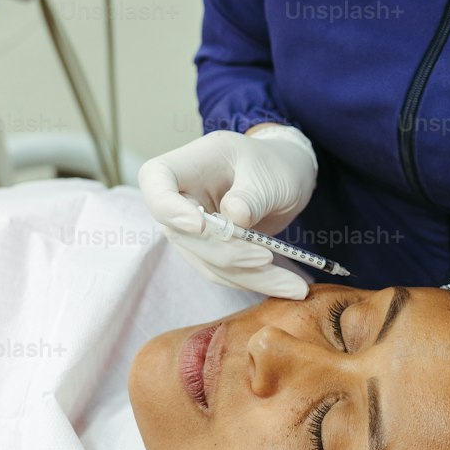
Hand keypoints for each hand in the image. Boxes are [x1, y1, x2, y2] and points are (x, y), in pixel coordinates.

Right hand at [138, 126, 317, 297]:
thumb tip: (234, 219)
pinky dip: (256, 281)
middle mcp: (183, 196)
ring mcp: (190, 227)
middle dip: (228, 253)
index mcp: (191, 163)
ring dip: (250, 277)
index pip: (155, 179)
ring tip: (294, 286)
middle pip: (184, 234)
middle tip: (267, 257)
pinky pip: (224, 272)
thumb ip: (252, 195)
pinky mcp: (207, 251)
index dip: (167, 206)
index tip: (199, 224)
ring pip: (207, 262)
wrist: (286, 176)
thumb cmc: (275, 164)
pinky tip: (287, 286)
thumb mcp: (270, 174)